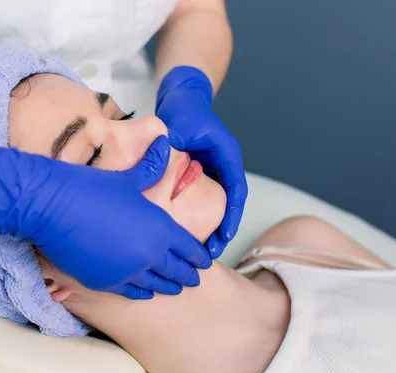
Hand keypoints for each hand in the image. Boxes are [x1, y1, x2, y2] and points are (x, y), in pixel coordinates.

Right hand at [0, 137, 210, 298]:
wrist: (51, 207)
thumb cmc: (90, 188)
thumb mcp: (128, 177)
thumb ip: (152, 167)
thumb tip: (163, 142)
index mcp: (158, 228)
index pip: (188, 248)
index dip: (198, 256)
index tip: (204, 262)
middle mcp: (147, 255)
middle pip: (175, 270)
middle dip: (187, 275)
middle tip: (195, 280)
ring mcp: (126, 272)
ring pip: (155, 285)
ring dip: (167, 286)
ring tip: (174, 288)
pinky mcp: (104, 282)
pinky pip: (130, 292)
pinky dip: (142, 293)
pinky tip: (146, 293)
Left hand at [156, 66, 247, 258]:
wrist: (181, 97)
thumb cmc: (184, 109)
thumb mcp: (180, 127)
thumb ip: (174, 148)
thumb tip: (160, 168)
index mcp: (226, 155)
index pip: (235, 189)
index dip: (232, 215)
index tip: (226, 235)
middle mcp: (223, 164)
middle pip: (229, 202)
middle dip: (224, 228)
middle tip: (213, 252)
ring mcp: (213, 168)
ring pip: (217, 202)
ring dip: (212, 224)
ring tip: (202, 249)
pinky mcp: (200, 171)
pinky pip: (203, 196)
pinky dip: (198, 213)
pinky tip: (186, 230)